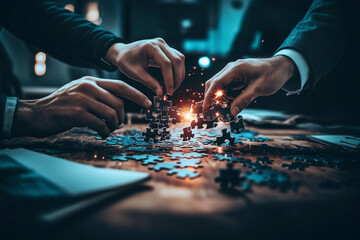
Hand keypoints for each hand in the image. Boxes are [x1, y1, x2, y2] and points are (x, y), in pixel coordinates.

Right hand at [12, 76, 151, 137]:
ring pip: (112, 114)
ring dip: (113, 126)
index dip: (137, 95)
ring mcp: (82, 99)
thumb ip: (98, 94)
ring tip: (107, 130)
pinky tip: (100, 134)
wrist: (37, 114)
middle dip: (121, 117)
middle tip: (115, 125)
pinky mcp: (77, 113)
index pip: (120, 86)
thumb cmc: (62, 106)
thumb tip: (119, 105)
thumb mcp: (80, 93)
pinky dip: (104, 132)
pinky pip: (101, 124)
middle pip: (118, 102)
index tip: (149, 103)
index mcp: (91, 81)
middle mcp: (88, 87)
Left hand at [105, 38, 184, 95]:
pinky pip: (177, 58)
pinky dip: (177, 70)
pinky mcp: (166, 49)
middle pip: (177, 60)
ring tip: (173, 87)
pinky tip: (173, 80)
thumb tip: (161, 93)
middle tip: (172, 91)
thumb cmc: (126, 61)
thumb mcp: (135, 73)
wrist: (122, 53)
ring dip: (179, 74)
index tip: (169, 91)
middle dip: (177, 78)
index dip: (169, 79)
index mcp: (151, 47)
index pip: (166, 64)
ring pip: (180, 59)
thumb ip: (149, 83)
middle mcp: (160, 43)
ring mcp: (164, 45)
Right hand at [203, 56, 295, 115]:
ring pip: (219, 86)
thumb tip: (231, 112)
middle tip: (213, 112)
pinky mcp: (237, 77)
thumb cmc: (272, 74)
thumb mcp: (259, 89)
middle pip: (214, 84)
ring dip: (219, 98)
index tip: (205, 108)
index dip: (209, 96)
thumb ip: (244, 100)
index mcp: (235, 69)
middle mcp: (231, 69)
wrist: (283, 66)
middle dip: (211, 98)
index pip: (216, 83)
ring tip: (223, 110)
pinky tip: (230, 104)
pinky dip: (226, 96)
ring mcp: (233, 72)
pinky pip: (227, 87)